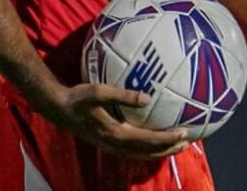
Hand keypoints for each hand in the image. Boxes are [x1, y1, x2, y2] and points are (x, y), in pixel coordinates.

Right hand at [46, 82, 190, 157]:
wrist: (59, 109)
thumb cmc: (78, 98)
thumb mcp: (100, 92)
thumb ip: (124, 96)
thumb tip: (147, 98)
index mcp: (116, 134)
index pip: (149, 140)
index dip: (168, 139)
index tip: (184, 134)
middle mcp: (116, 144)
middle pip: (148, 152)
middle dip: (169, 149)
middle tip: (187, 143)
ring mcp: (111, 146)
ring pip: (141, 154)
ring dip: (160, 151)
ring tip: (175, 145)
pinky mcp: (107, 143)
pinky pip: (133, 150)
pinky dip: (147, 149)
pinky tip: (152, 142)